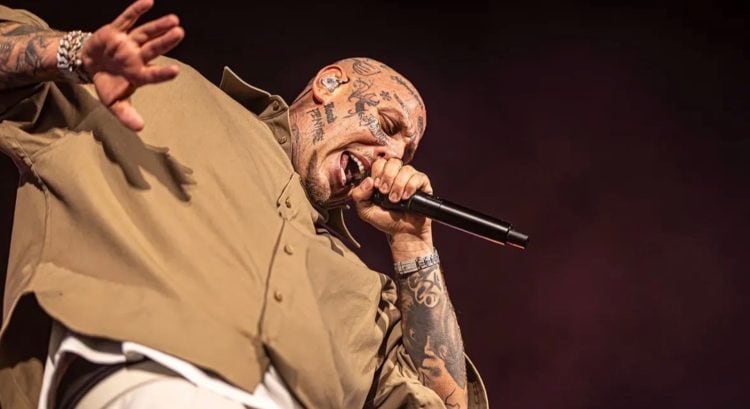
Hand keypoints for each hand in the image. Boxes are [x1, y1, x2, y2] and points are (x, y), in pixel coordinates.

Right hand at [80, 0, 183, 130]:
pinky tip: (148, 2)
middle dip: (166, 41)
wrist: (88, 66)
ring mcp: (128, 43)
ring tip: (174, 20)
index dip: (163, 73)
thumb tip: (140, 129)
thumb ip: (126, 115)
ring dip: (158, 26)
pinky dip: (136, 10)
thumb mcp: (113, 103)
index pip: (153, 74)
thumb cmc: (107, 84)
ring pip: (145, 33)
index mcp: (138, 74)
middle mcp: (137, 57)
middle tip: (180, 33)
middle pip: (154, 48)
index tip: (176, 71)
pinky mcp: (116, 31)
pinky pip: (127, 19)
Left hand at [351, 158, 433, 257]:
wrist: (402, 233)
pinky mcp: (423, 185)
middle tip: (385, 193)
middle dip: (388, 177)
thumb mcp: (364, 210)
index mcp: (382, 177)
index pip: (380, 162)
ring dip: (398, 185)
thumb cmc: (385, 220)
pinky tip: (406, 198)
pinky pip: (419, 177)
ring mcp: (410, 178)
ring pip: (406, 169)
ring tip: (395, 200)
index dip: (377, 172)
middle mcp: (397, 175)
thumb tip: (368, 180)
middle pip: (393, 161)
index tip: (376, 187)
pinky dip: (410, 187)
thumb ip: (358, 195)